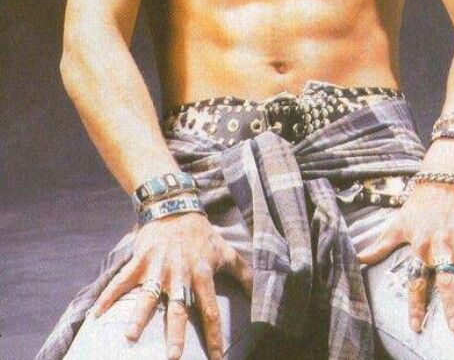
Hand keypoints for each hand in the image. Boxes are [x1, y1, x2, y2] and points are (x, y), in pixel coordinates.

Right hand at [92, 211, 253, 359]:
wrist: (175, 206)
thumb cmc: (202, 234)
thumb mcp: (225, 251)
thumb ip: (244, 273)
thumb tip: (260, 294)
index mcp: (201, 274)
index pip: (210, 310)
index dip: (214, 336)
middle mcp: (180, 274)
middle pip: (178, 307)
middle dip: (175, 332)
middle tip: (173, 357)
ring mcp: (158, 266)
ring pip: (148, 294)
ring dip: (139, 315)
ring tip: (130, 336)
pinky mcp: (140, 259)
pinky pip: (122, 279)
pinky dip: (108, 295)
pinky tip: (97, 313)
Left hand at [356, 183, 453, 334]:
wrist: (444, 174)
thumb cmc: (418, 202)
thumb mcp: (397, 223)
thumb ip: (380, 245)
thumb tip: (357, 257)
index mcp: (422, 247)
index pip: (418, 280)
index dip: (416, 303)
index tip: (417, 326)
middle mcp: (443, 245)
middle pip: (447, 278)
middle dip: (451, 303)